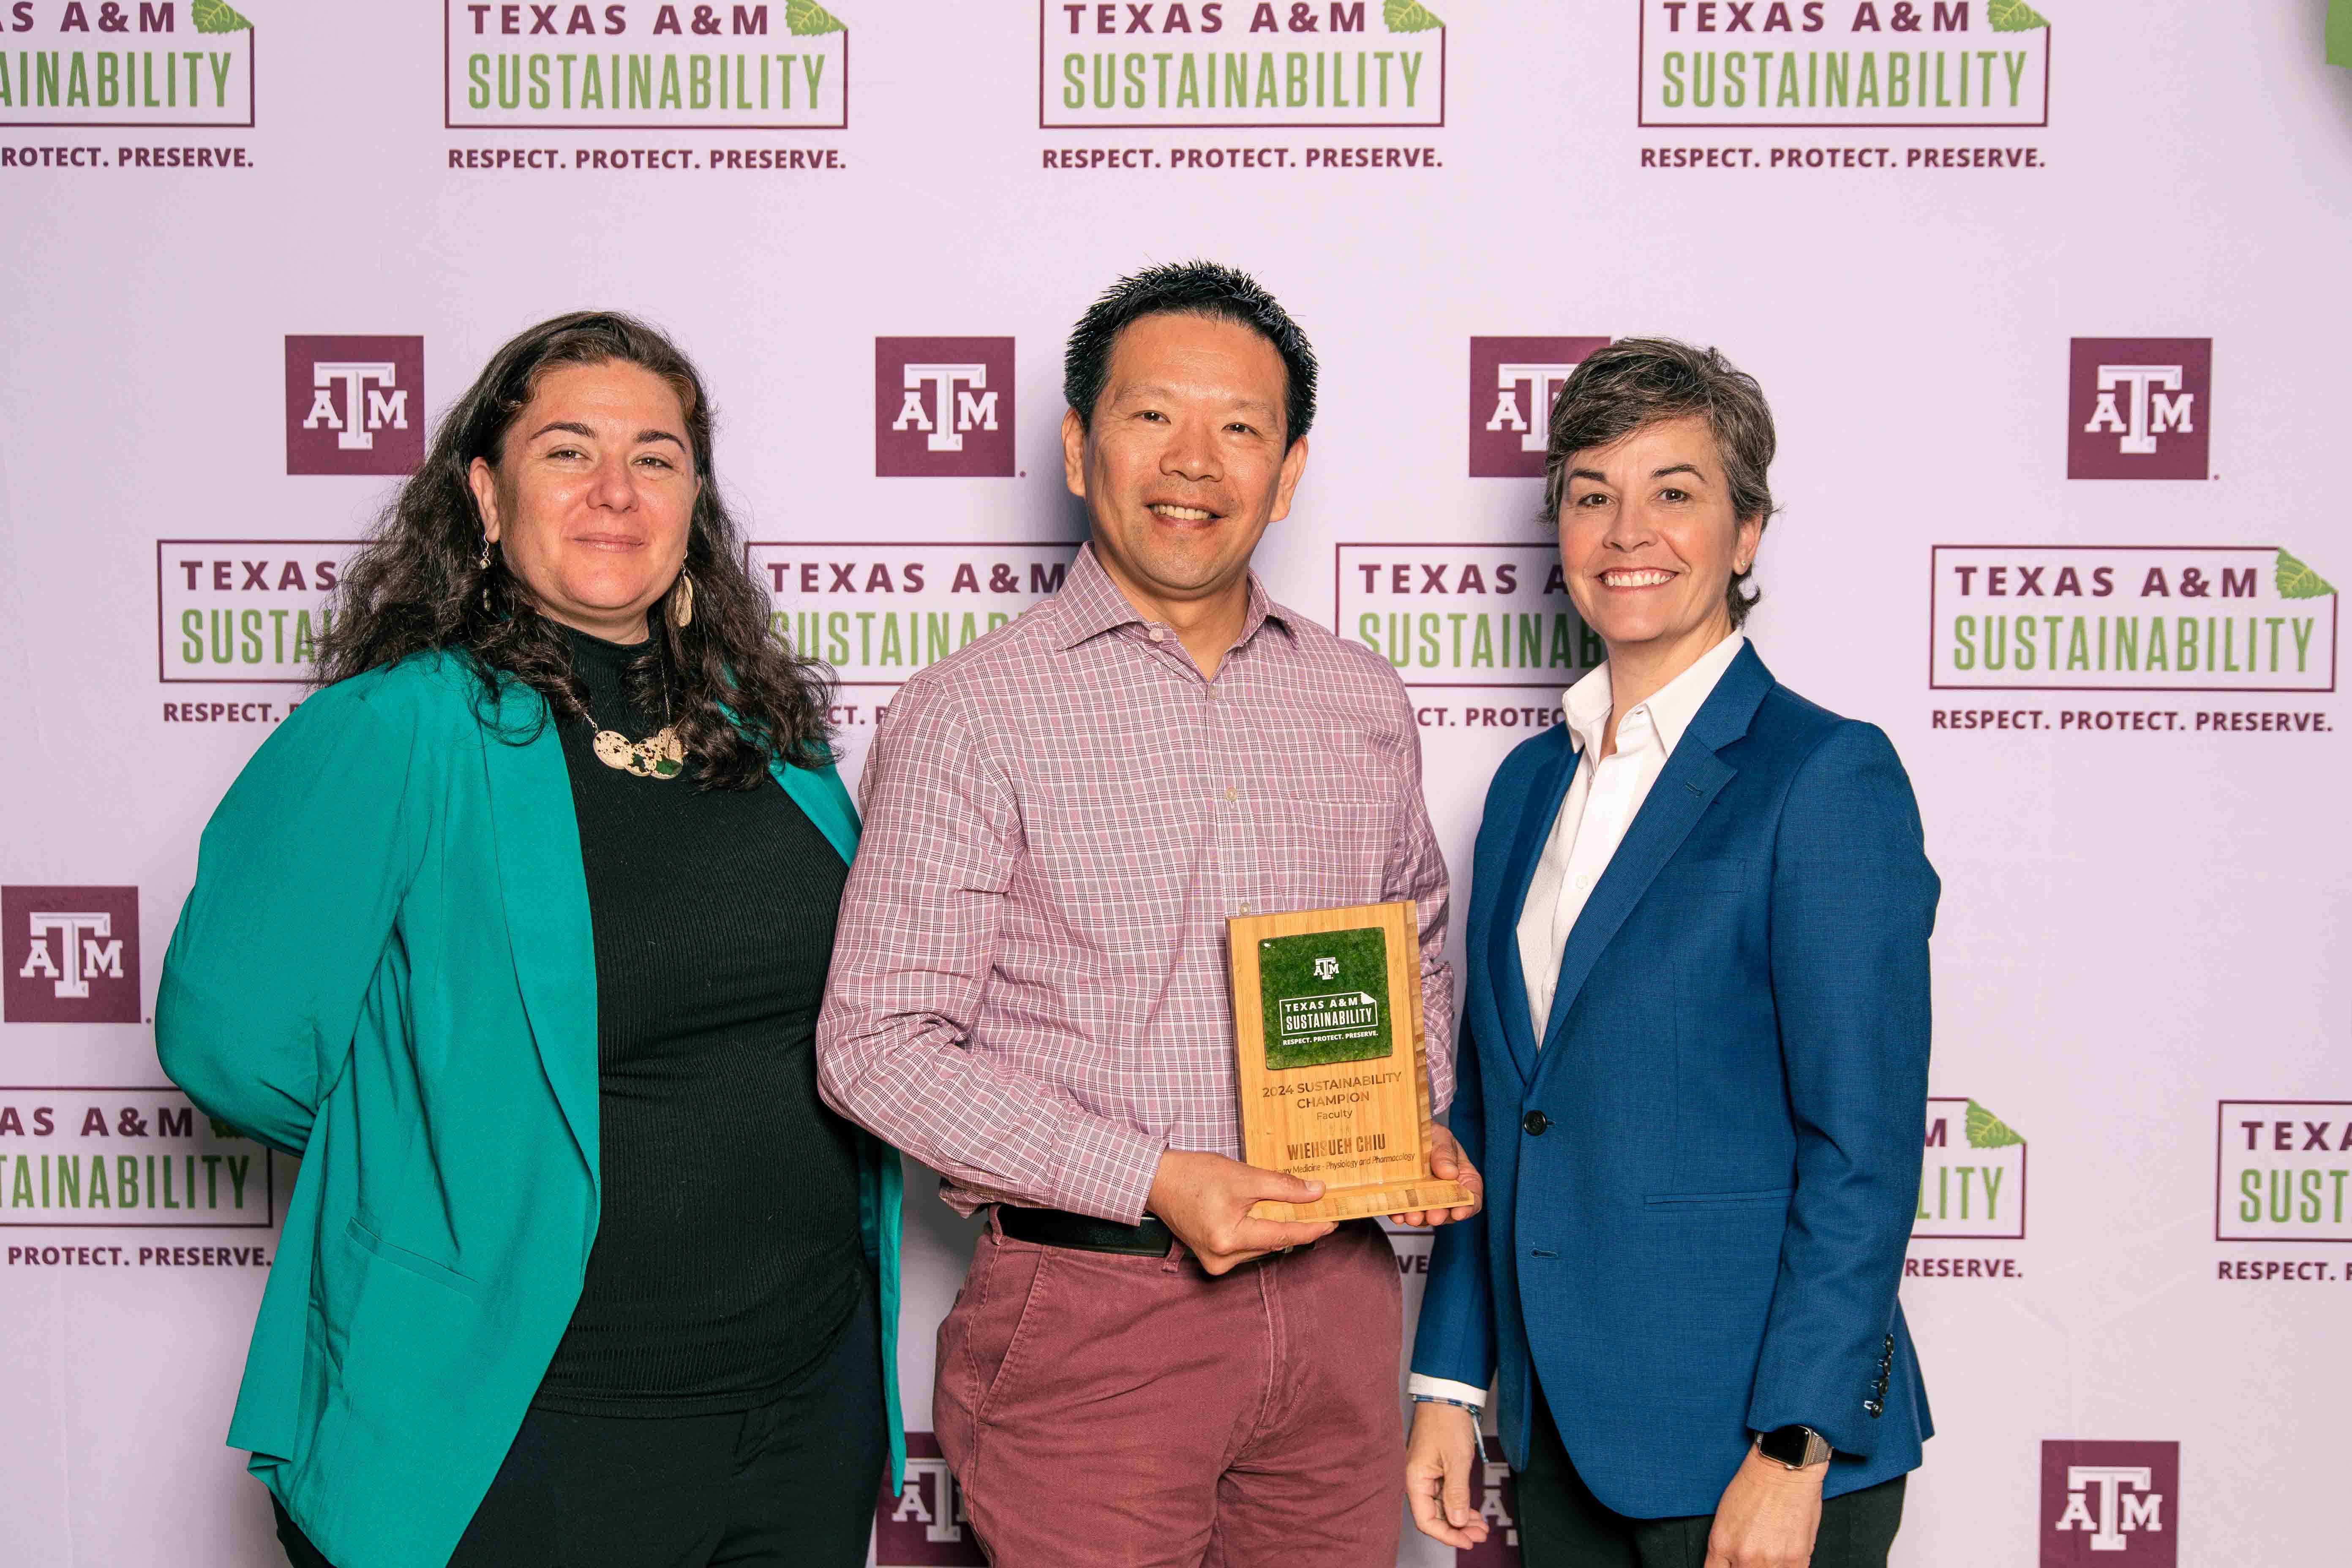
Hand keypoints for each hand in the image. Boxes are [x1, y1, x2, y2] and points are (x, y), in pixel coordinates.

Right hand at [1145, 1149, 1335, 1274]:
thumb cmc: (1195, 1175)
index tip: (1334, 1220)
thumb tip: (1317, 1192)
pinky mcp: (1212, 1258)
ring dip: (1276, 1228)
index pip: (1282, 1235)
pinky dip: (1258, 1232)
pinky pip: (1246, 1247)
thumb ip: (1283, 1186)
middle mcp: (1222, 1258)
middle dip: (1295, 1225)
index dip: (1311, 1227)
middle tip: (1319, 1208)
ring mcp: (1215, 1262)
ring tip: (1290, 1207)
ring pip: (1260, 1245)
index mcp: (1229, 1239)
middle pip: (1272, 1242)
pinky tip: (1262, 1215)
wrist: (1159, 1181)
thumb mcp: (1244, 1176)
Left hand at [1389, 1124, 1484, 1226]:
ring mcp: (1426, 1198)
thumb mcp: (1440, 1137)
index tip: (1458, 1212)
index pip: (1472, 1198)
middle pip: (1448, 1211)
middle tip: (1432, 1217)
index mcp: (1463, 1178)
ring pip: (1425, 1215)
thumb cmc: (1431, 1134)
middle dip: (1440, 1215)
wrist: (1406, 1130)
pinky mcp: (1406, 1200)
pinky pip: (1404, 1211)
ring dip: (1419, 1218)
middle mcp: (1446, 1193)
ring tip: (1411, 1216)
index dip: (1468, 1208)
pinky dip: (1400, 1214)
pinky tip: (1396, 1214)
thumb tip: (1450, 1173)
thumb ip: (1445, 1153)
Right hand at [1404, 1399, 1489, 1547]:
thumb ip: (1456, 1494)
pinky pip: (1447, 1495)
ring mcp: (1428, 1475)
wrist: (1448, 1395)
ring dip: (1461, 1519)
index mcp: (1415, 1479)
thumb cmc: (1447, 1422)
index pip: (1426, 1520)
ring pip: (1443, 1507)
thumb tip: (1456, 1522)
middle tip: (1480, 1535)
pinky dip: (1460, 1505)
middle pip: (1435, 1516)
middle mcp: (1418, 1480)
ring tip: (1481, 1527)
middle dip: (1458, 1529)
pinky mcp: (1438, 1469)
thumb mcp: (1456, 1460)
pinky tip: (1473, 1513)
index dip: (1446, 1535)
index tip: (1467, 1541)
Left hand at [1705, 1446, 1825, 1567]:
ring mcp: (1771, 1560)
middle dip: (1746, 1566)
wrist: (1783, 1468)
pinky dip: (1788, 1567)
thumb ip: (1727, 1547)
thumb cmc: (1755, 1484)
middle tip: (1755, 1553)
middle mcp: (1744, 1556)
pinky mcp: (1796, 1559)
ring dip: (1769, 1566)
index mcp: (1722, 1543)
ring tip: (1771, 1551)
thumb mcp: (1725, 1515)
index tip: (1731, 1566)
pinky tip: (1785, 1554)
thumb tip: (1731, 1564)